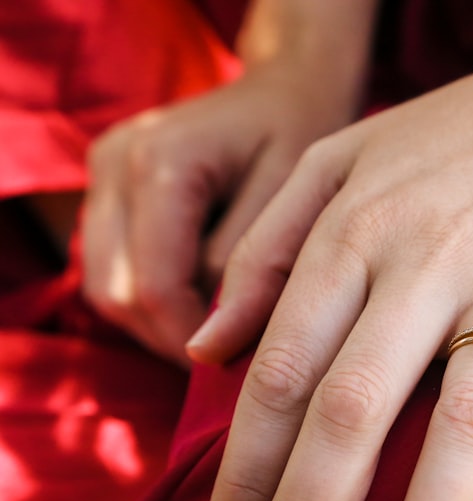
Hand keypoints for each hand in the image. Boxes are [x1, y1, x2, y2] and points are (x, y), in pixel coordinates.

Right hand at [81, 57, 358, 364]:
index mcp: (160, 162)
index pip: (155, 286)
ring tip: (220, 337)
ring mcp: (102, 176)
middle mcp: (115, 165)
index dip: (193, 340)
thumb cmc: (299, 134)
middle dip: (170, 339)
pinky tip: (203, 307)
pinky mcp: (107, 191)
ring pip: (105, 289)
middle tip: (229, 364)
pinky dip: (151, 299)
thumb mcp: (293, 195)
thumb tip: (217, 335)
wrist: (286, 87)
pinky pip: (112, 269)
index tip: (240, 369)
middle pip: (116, 294)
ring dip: (156, 324)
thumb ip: (251, 263)